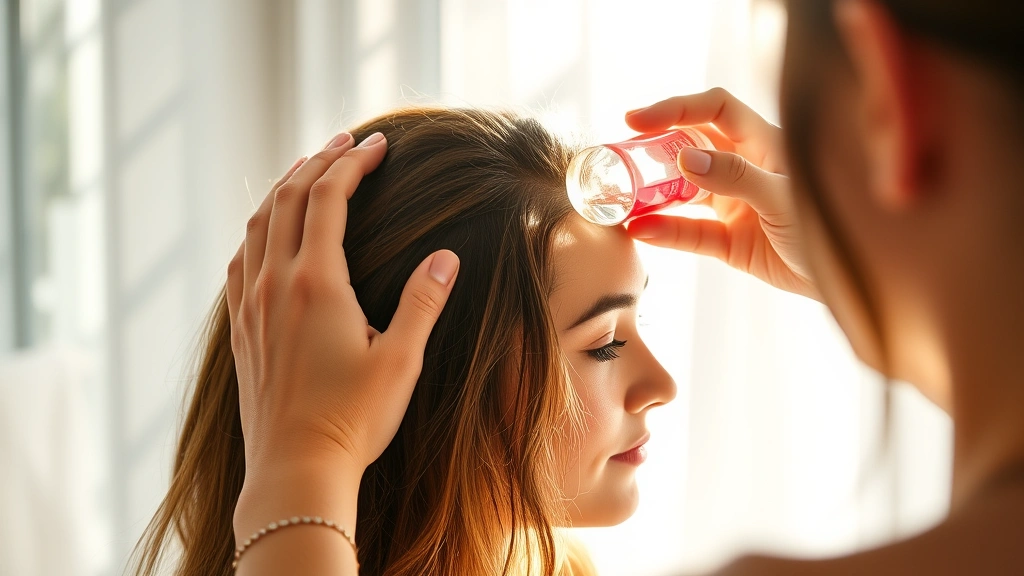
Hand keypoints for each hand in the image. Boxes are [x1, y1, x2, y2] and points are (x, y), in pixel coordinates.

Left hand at [226, 132, 460, 480]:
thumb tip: (447, 255)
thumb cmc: (353, 420)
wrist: (295, 470)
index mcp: (316, 284)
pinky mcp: (241, 329)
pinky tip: (270, 233)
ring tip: (310, 171)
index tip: (379, 144)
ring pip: (259, 223)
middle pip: (290, 198)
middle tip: (348, 142)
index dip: (354, 162)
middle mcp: (276, 285)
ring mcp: (252, 306)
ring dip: (285, 188)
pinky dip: (259, 229)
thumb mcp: (402, 361)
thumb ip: (424, 302)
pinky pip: (241, 260)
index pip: (329, 197)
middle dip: (320, 161)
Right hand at [624, 87, 819, 300]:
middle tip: (619, 160)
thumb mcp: (783, 196)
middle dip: (654, 152)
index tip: (636, 120)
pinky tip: (641, 230)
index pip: (714, 110)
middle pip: (690, 147)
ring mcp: (735, 206)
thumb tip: (684, 157)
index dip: (676, 108)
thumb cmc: (830, 227)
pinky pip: (689, 233)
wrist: (848, 281)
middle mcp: (745, 169)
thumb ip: (735, 176)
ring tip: (622, 201)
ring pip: (683, 193)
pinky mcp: (729, 243)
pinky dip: (665, 232)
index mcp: (765, 144)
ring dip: (653, 196)